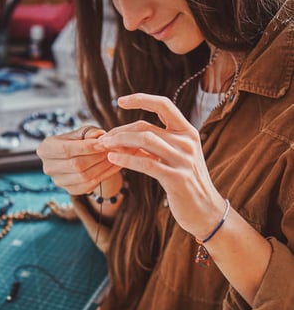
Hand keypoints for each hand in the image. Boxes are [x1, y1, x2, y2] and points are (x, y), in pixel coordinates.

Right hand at [36, 125, 120, 195]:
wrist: (77, 157)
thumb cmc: (78, 141)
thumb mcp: (81, 132)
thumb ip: (89, 133)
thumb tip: (100, 136)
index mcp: (45, 149)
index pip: (66, 150)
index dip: (86, 147)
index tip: (103, 143)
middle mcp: (48, 167)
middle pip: (75, 165)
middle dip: (97, 157)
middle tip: (112, 150)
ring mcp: (58, 181)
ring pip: (84, 177)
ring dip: (102, 167)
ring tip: (114, 157)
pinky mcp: (70, 190)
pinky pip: (89, 186)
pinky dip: (104, 176)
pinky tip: (113, 167)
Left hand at [97, 93, 225, 238]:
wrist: (206, 210)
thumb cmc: (186, 182)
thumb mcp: (175, 157)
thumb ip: (157, 144)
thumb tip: (126, 136)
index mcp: (188, 132)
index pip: (164, 105)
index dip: (141, 99)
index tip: (120, 100)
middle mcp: (187, 142)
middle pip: (145, 127)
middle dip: (119, 131)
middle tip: (103, 139)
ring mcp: (183, 160)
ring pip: (144, 140)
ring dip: (119, 142)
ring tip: (104, 147)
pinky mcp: (176, 178)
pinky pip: (146, 164)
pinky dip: (126, 160)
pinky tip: (112, 159)